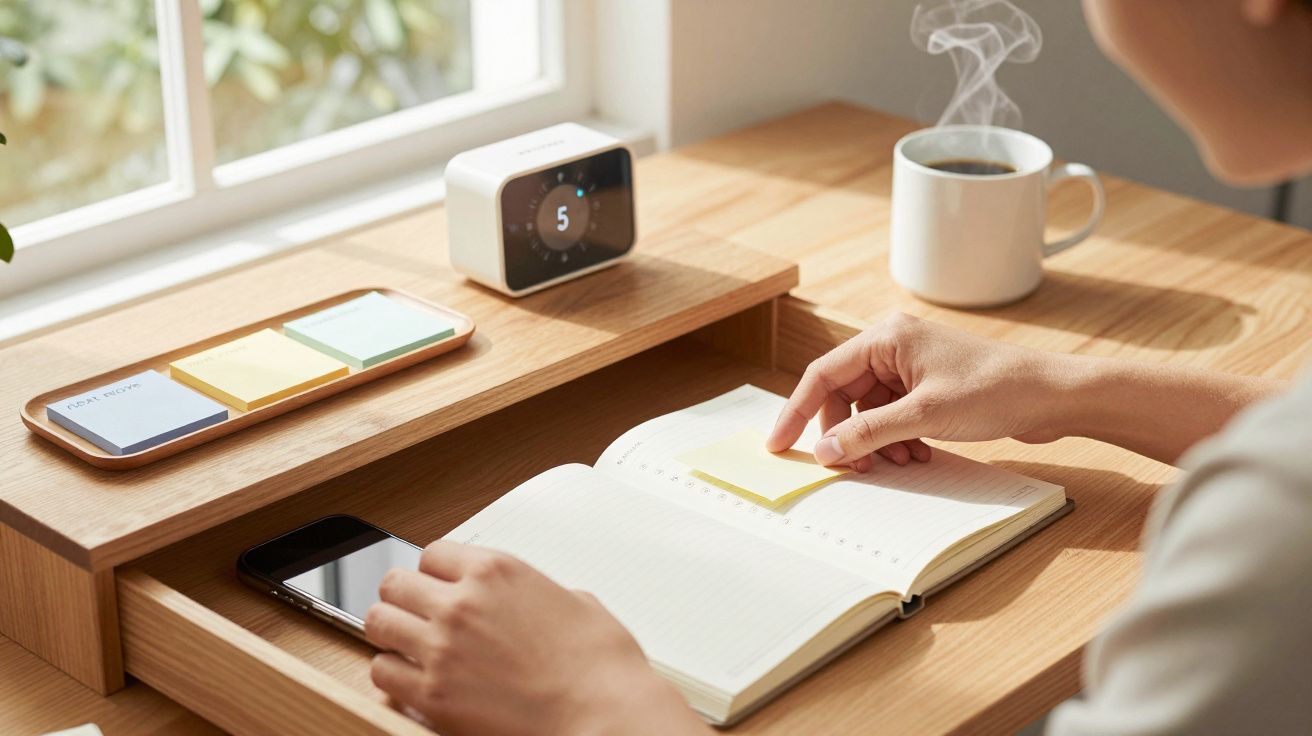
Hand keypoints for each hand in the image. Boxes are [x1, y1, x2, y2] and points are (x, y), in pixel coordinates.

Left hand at [366, 541, 708, 735]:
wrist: (603, 715)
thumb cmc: (599, 668)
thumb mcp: (577, 603)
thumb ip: (537, 593)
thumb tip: (533, 602)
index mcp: (496, 571)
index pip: (433, 553)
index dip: (435, 572)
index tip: (437, 585)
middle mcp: (461, 603)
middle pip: (396, 583)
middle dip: (404, 598)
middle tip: (414, 614)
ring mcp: (441, 648)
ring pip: (378, 622)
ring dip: (391, 632)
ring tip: (406, 644)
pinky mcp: (431, 695)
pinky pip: (381, 672)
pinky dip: (392, 674)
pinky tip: (411, 679)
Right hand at [767, 312, 1069, 467]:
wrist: (1051, 396)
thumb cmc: (995, 390)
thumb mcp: (923, 416)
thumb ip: (868, 433)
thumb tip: (825, 450)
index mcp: (885, 337)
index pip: (823, 375)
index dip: (796, 412)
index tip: (778, 444)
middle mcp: (893, 346)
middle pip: (843, 395)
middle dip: (845, 434)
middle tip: (848, 467)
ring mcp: (911, 366)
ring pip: (868, 410)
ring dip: (875, 442)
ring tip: (898, 462)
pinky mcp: (927, 386)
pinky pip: (892, 415)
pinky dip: (896, 439)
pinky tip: (916, 456)